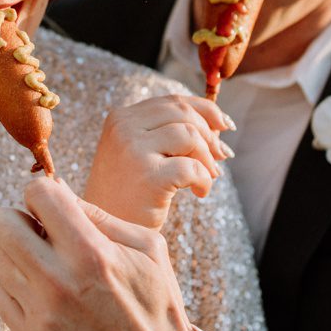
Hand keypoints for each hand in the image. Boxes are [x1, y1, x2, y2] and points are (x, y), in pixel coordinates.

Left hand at [0, 177, 205, 330]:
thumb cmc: (157, 302)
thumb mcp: (148, 248)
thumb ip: (98, 215)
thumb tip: (55, 187)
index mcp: (92, 254)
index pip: (37, 194)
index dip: (44, 195)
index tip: (54, 209)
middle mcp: (59, 282)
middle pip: (1, 223)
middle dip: (19, 219)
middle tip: (40, 233)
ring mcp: (41, 313)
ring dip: (17, 256)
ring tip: (48, 268)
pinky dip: (15, 288)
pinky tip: (43, 295)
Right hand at [81, 94, 233, 229]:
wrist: (106, 229)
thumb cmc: (128, 191)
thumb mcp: (139, 152)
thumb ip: (168, 132)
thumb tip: (221, 124)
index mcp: (120, 118)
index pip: (172, 101)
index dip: (205, 110)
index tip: (224, 126)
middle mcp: (123, 128)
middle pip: (184, 114)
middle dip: (210, 135)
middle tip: (220, 158)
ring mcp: (133, 150)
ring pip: (190, 136)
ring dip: (208, 158)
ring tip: (208, 177)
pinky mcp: (148, 176)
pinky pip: (193, 167)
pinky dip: (205, 180)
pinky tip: (199, 192)